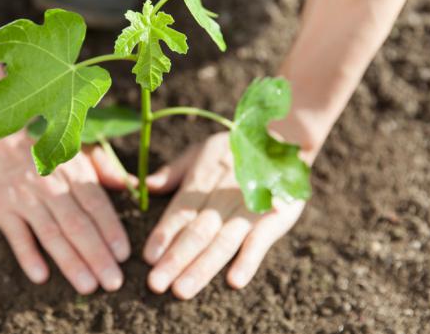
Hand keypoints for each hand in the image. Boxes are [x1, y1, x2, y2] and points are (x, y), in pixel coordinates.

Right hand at [0, 130, 130, 293]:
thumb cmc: (45, 152)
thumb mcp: (77, 152)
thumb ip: (105, 170)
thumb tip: (133, 185)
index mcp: (74, 172)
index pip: (96, 205)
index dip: (111, 230)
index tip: (124, 256)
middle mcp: (51, 185)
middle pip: (77, 224)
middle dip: (97, 255)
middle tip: (113, 282)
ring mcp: (25, 197)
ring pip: (51, 233)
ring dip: (70, 262)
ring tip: (87, 286)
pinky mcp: (1, 207)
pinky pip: (16, 235)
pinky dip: (28, 255)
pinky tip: (41, 276)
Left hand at [143, 132, 311, 299]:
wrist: (285, 139)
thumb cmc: (234, 150)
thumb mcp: (200, 151)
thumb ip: (173, 172)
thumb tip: (144, 186)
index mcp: (202, 179)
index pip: (180, 211)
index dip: (164, 234)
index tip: (147, 257)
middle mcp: (223, 196)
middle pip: (197, 231)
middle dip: (176, 259)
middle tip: (156, 284)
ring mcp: (250, 209)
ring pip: (223, 242)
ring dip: (202, 267)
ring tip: (182, 290)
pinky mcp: (275, 218)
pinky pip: (261, 241)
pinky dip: (249, 260)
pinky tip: (235, 281)